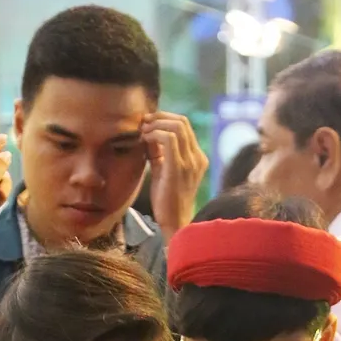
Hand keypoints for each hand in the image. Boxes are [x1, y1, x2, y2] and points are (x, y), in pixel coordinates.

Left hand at [141, 111, 207, 242]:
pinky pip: (169, 139)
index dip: (165, 119)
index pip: (184, 126)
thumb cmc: (167, 200)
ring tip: (143, 132)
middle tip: (143, 123)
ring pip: (177, 126)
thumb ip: (160, 153)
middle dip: (160, 117)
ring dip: (156, 125)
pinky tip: (145, 140)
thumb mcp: (164, 171)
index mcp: (197, 158)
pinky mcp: (178, 167)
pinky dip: (155, 134)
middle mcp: (197, 158)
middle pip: (182, 122)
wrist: (174, 223)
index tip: (148, 123)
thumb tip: (148, 134)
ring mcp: (190, 162)